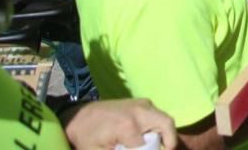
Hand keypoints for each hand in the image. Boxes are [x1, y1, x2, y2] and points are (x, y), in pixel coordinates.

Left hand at [62, 98, 178, 149]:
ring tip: (154, 146)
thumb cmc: (86, 137)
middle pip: (166, 124)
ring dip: (164, 133)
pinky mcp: (141, 102)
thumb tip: (138, 149)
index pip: (148, 146)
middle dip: (169, 141)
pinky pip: (157, 116)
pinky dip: (157, 127)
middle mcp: (140, 111)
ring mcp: (142, 104)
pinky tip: (146, 137)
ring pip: (164, 119)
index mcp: (128, 126)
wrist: (78, 116)